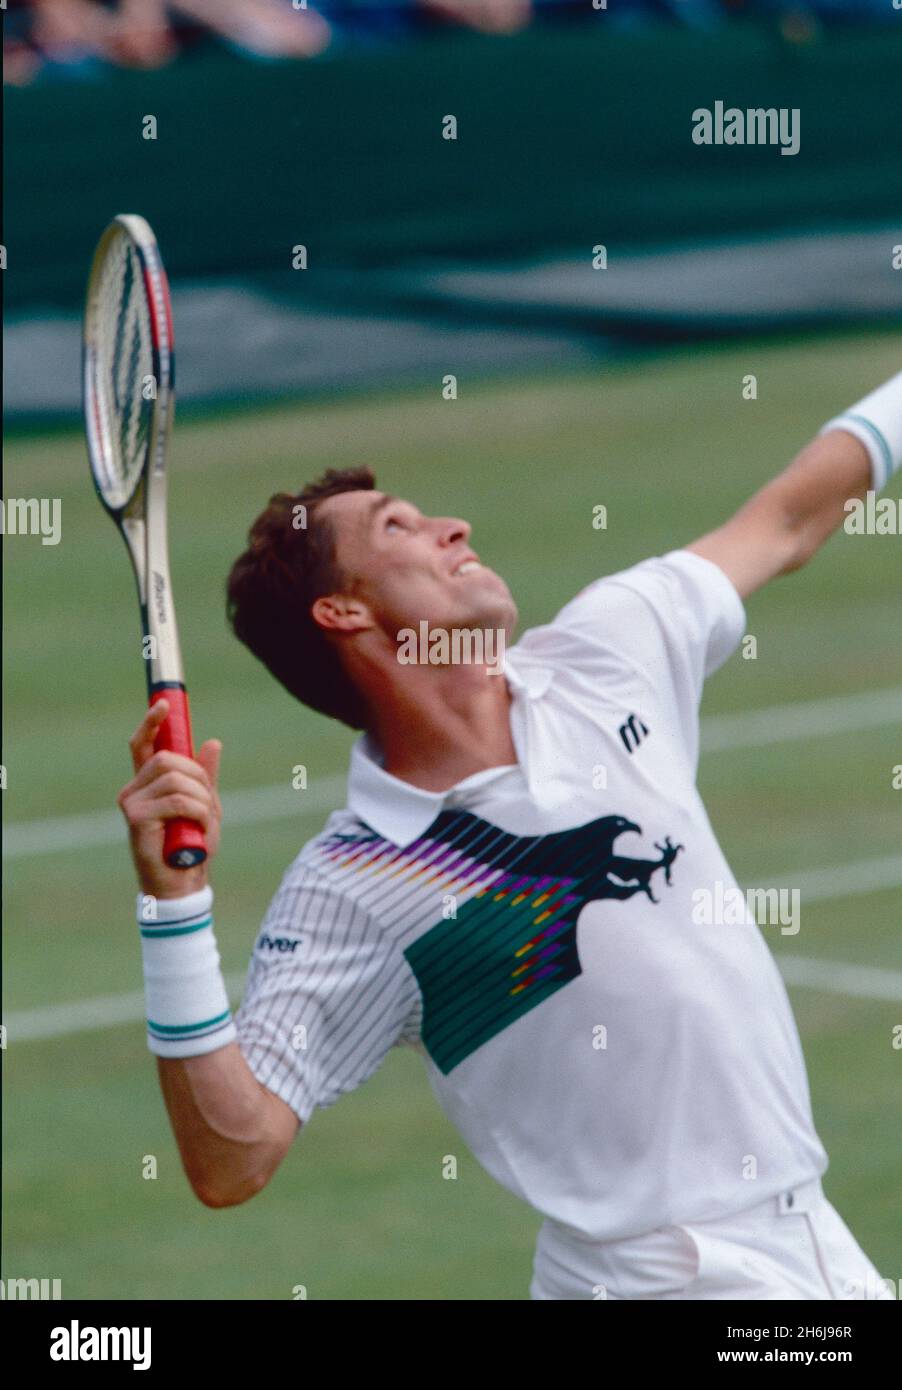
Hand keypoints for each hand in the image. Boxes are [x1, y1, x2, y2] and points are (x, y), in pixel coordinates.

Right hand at [117, 700, 221, 899]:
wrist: (183, 884)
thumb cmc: (192, 846)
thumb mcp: (205, 805)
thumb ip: (206, 777)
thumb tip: (212, 742)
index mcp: (148, 783)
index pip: (143, 744)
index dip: (151, 722)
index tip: (163, 704)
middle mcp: (134, 789)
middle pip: (169, 758)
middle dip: (198, 776)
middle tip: (207, 802)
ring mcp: (131, 803)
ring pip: (176, 779)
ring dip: (200, 798)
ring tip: (202, 821)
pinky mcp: (136, 818)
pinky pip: (177, 800)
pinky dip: (197, 811)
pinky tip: (197, 827)